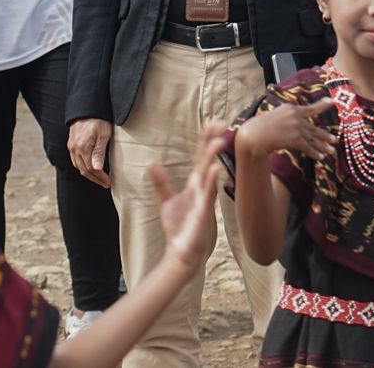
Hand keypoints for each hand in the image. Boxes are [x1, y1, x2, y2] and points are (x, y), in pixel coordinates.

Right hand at [68, 118, 113, 187]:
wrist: (87, 108)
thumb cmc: (98, 119)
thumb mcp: (104, 134)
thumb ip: (99, 152)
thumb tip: (97, 168)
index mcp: (83, 147)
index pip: (91, 169)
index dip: (100, 177)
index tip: (108, 182)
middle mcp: (75, 149)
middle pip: (84, 170)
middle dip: (95, 179)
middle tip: (105, 184)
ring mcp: (71, 146)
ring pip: (78, 166)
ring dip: (89, 175)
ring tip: (99, 179)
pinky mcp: (71, 144)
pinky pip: (75, 160)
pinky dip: (82, 167)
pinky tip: (89, 169)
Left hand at [153, 123, 228, 271]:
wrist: (182, 251)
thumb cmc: (179, 227)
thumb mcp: (167, 200)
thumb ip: (161, 181)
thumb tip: (151, 162)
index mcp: (194, 183)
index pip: (201, 156)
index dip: (206, 139)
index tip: (214, 123)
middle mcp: (202, 187)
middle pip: (208, 160)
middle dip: (214, 142)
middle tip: (222, 124)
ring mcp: (204, 198)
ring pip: (210, 174)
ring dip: (214, 157)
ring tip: (219, 140)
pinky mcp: (203, 211)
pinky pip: (208, 194)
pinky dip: (211, 181)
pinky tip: (215, 168)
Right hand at [236, 98, 335, 161]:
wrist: (254, 134)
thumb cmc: (260, 126)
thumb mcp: (275, 115)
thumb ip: (289, 118)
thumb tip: (299, 124)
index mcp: (291, 108)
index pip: (310, 108)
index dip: (321, 106)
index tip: (331, 102)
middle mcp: (296, 116)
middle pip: (313, 128)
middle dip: (324, 136)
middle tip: (335, 140)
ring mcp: (296, 127)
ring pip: (312, 138)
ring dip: (322, 146)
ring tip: (331, 151)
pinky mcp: (295, 138)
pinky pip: (308, 147)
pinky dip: (314, 152)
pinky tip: (321, 157)